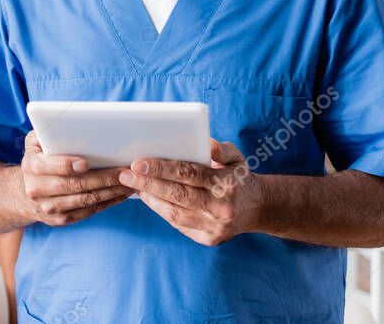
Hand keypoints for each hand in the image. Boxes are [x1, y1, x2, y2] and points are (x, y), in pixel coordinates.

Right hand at [19, 130, 133, 225]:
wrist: (24, 192)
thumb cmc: (38, 158)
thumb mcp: (35, 141)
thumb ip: (47, 132)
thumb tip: (67, 123)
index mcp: (31, 166)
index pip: (48, 166)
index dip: (66, 165)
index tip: (86, 162)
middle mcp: (37, 190)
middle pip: (74, 185)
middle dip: (102, 178)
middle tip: (124, 171)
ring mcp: (49, 208)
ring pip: (85, 200)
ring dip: (111, 192)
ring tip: (130, 181)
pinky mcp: (62, 219)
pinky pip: (89, 211)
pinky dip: (108, 202)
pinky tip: (121, 193)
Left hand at [118, 139, 263, 245]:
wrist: (258, 209)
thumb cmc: (238, 177)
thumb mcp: (236, 157)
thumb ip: (220, 149)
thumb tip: (205, 144)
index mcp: (227, 183)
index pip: (189, 173)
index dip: (161, 168)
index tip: (138, 162)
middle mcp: (221, 207)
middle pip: (178, 195)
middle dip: (148, 183)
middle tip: (125, 174)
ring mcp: (215, 227)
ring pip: (175, 213)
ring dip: (150, 198)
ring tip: (133, 185)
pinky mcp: (209, 239)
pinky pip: (179, 224)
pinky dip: (161, 210)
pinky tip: (149, 198)